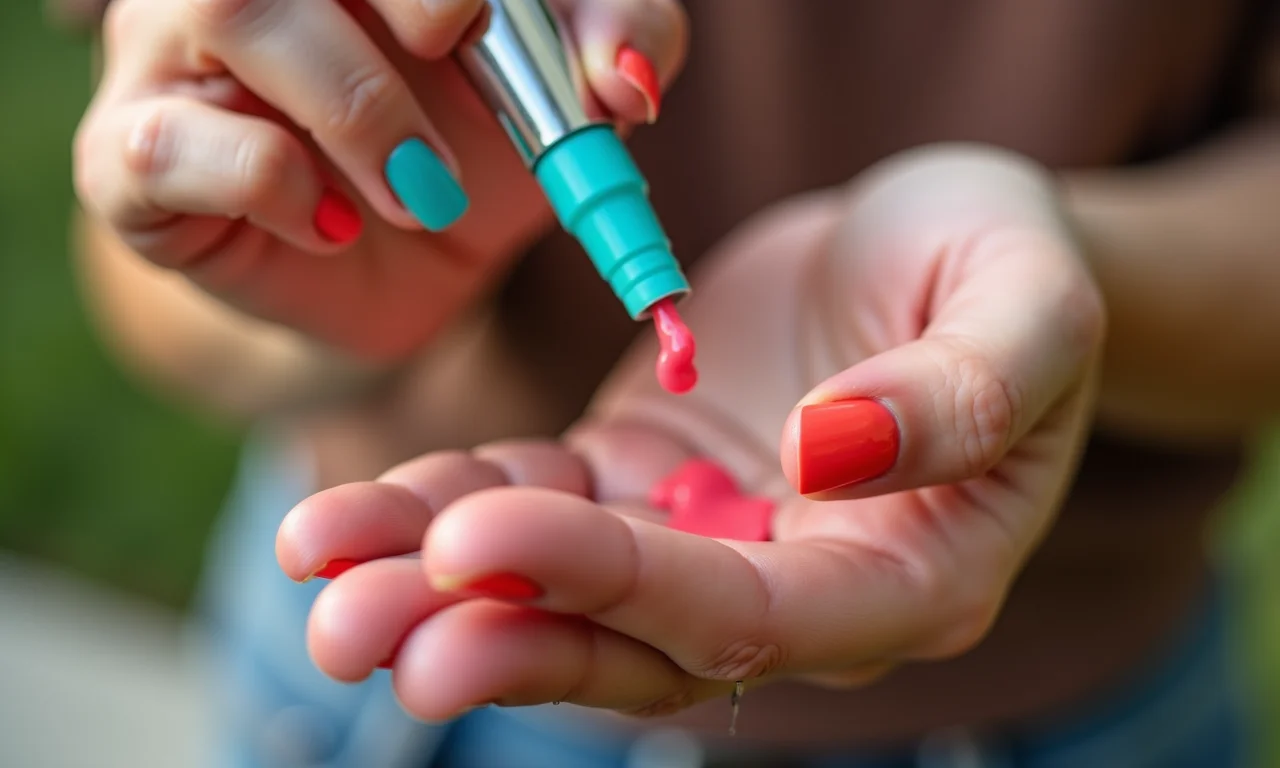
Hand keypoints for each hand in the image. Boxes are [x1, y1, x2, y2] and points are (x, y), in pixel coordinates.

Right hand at [73, 0, 686, 359]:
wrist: (393, 277)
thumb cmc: (472, 159)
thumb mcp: (566, 97)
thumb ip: (622, 45)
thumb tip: (625, 81)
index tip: (517, 30)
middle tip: (460, 54)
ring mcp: (169, 51)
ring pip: (230, 11)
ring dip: (357, 106)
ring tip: (422, 190)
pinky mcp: (128, 156)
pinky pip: (167, 146)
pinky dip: (270, 185)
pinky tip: (327, 223)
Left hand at [276, 144, 1105, 718]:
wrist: (943, 242)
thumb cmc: (1006, 264)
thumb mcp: (1030, 302)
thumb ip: (962, 393)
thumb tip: (827, 456)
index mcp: (909, 579)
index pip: (750, 614)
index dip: (612, 590)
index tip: (477, 543)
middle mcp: (800, 589)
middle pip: (635, 645)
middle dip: (492, 635)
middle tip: (349, 629)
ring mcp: (708, 538)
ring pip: (563, 595)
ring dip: (434, 590)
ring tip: (313, 566)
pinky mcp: (642, 479)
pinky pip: (534, 507)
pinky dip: (442, 510)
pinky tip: (347, 514)